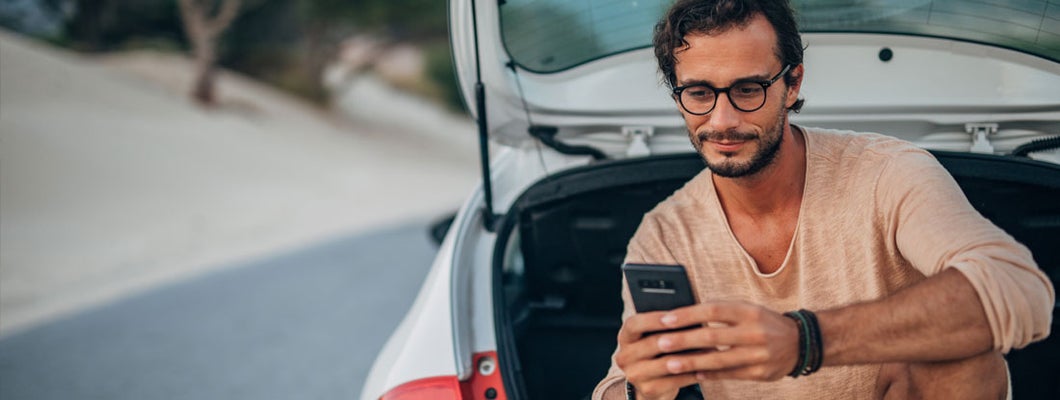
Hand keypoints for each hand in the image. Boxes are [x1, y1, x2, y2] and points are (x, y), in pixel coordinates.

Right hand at [614, 310, 700, 399]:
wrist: (653, 381)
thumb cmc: (659, 349)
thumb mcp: (656, 335)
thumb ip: (666, 325)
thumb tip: (691, 313)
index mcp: (625, 337)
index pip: (634, 324)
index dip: (653, 320)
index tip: (673, 317)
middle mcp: (624, 356)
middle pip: (651, 344)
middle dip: (678, 338)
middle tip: (701, 332)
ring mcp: (634, 375)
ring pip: (665, 364)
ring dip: (691, 356)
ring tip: (711, 349)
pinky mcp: (647, 390)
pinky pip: (673, 381)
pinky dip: (692, 374)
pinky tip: (706, 368)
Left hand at [658, 301, 800, 380]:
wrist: (800, 343)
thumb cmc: (763, 322)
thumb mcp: (747, 309)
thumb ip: (720, 310)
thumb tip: (683, 315)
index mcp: (749, 311)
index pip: (713, 310)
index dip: (688, 315)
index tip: (666, 319)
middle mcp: (754, 331)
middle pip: (713, 336)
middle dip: (684, 340)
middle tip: (661, 343)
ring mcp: (759, 354)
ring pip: (719, 359)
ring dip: (692, 362)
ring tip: (670, 364)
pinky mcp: (761, 373)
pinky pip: (730, 374)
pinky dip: (710, 374)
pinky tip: (693, 374)